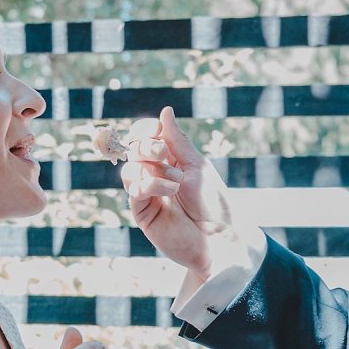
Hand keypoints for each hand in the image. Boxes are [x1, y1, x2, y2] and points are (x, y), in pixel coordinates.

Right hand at [121, 106, 237, 279]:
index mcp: (170, 159)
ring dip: (151, 168)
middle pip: (134, 149)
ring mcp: (147, 192)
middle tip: (163, 153)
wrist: (218, 237)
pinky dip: (151, 184)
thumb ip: (176, 140)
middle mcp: (155, 173)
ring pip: (129, 169)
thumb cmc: (213, 201)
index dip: (145, 129)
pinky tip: (170, 189)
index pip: (146, 135)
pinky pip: (135, 189)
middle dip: (146, 146)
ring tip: (175, 181)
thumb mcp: (196, 165)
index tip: (155, 129)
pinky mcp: (142, 211)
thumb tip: (165, 110)